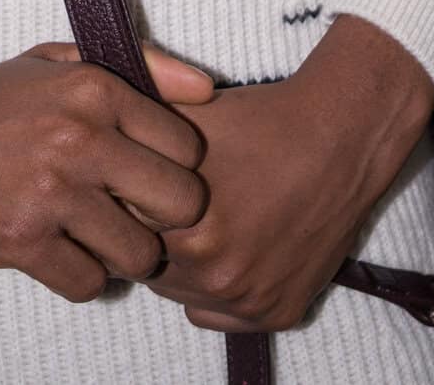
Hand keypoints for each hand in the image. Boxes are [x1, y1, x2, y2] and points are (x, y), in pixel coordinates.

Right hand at [0, 18, 212, 302]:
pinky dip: (76, 277)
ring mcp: (51, 191)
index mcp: (94, 87)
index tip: (146, 174)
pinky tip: (54, 250)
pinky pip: (88, 284)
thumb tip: (208, 90)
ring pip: (140, 254)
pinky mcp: (20, 241)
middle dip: (163, 219)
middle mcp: (80, 136)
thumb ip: (139, 69)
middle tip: (131, 214)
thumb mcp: (55, 63)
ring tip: (92, 235)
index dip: (175, 169)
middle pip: (180, 204)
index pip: (188, 146)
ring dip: (122, 255)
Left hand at [145, 14, 433, 332]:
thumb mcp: (186, 119)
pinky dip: (220, 287)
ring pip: (184, 294)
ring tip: (204, 221)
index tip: (131, 187)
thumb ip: (134, 141)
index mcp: (186, 228)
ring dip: (184, 265)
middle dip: (154, 236)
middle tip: (168, 205)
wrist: (340, 137)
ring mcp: (249, 299)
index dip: (125, 204)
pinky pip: (222, 314)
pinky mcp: (280, 312)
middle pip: (151, 267)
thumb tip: (94, 154)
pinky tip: (231, 244)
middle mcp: (216, 274)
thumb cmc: (261, 121)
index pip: (123, 231)